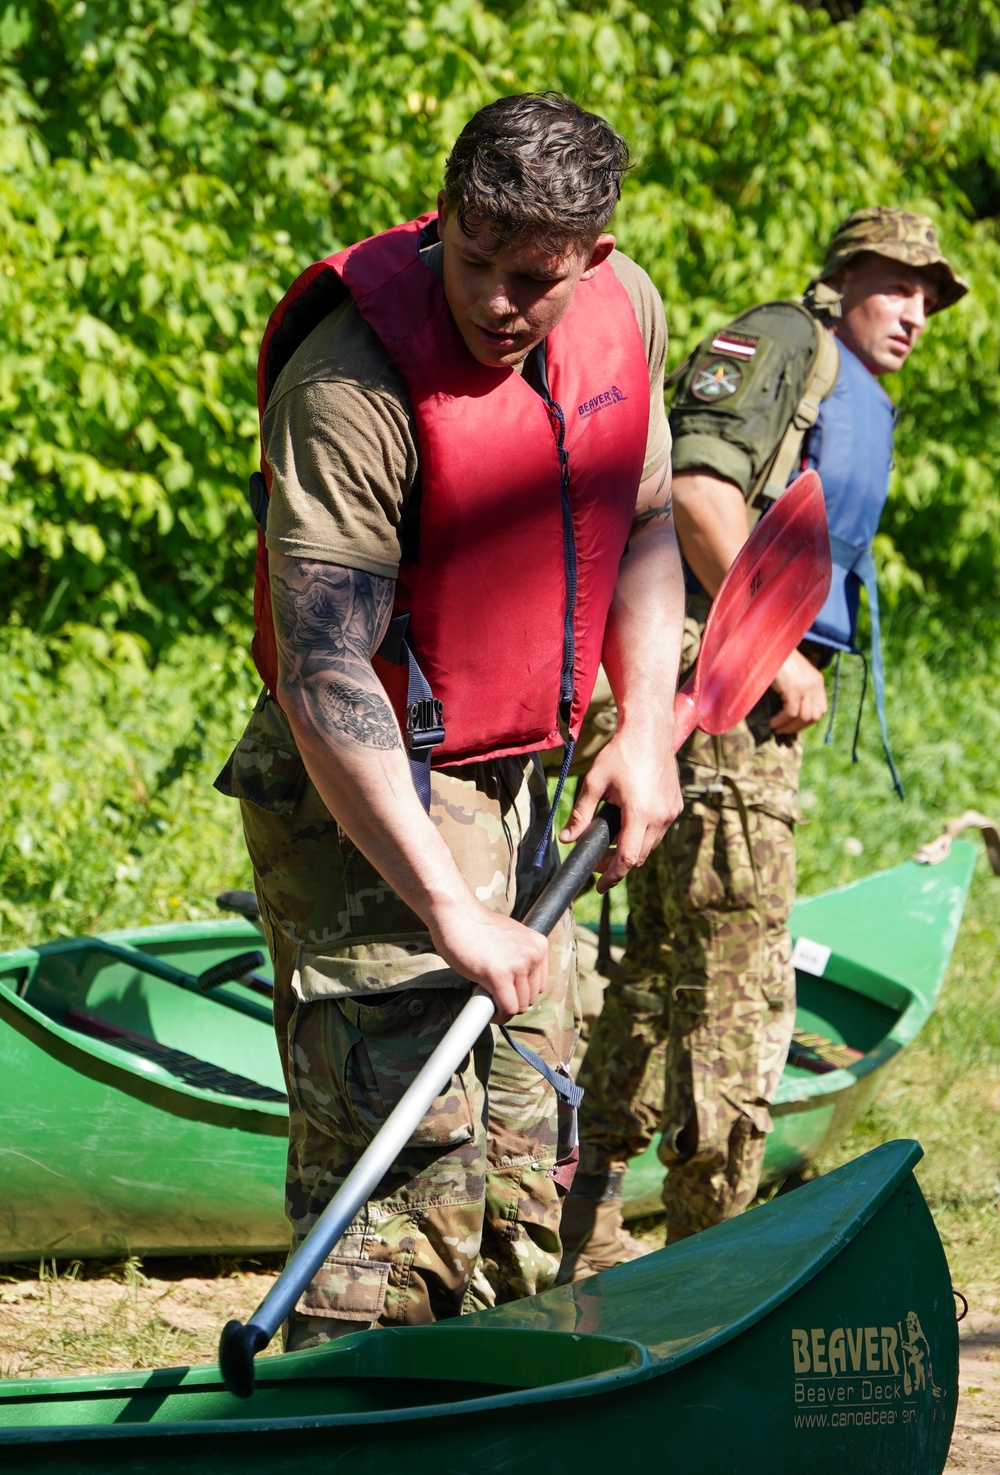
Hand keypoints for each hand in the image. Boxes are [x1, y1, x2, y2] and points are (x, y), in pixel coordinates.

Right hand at [428, 897, 548, 1019]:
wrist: (456, 914)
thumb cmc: (477, 926)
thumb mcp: (510, 938)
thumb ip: (519, 957)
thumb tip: (518, 986)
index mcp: (538, 945)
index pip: (539, 985)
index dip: (521, 992)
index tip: (506, 991)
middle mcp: (533, 955)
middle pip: (530, 997)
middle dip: (512, 1000)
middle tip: (493, 993)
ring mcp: (517, 965)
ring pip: (519, 1005)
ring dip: (504, 1008)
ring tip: (488, 997)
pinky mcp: (499, 975)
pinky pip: (506, 1008)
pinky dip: (498, 1015)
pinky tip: (489, 1012)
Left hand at [559, 727, 682, 892]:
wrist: (649, 730)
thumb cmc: (620, 753)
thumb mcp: (594, 783)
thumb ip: (581, 814)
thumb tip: (567, 839)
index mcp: (640, 813)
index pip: (628, 858)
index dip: (613, 875)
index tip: (600, 886)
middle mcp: (661, 816)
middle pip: (640, 856)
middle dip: (619, 864)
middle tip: (598, 862)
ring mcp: (671, 811)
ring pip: (651, 845)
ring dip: (632, 850)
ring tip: (610, 844)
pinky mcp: (676, 805)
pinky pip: (659, 831)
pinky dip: (644, 835)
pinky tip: (628, 826)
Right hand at [769, 650, 827, 733]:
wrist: (770, 646)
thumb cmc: (777, 660)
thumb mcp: (794, 675)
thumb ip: (798, 689)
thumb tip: (791, 712)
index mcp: (817, 681)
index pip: (821, 709)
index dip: (808, 721)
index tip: (794, 724)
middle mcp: (815, 685)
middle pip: (815, 716)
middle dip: (799, 727)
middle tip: (785, 730)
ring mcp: (806, 687)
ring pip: (803, 717)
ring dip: (789, 727)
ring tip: (777, 728)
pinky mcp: (794, 689)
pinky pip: (790, 713)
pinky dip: (781, 721)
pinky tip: (772, 722)